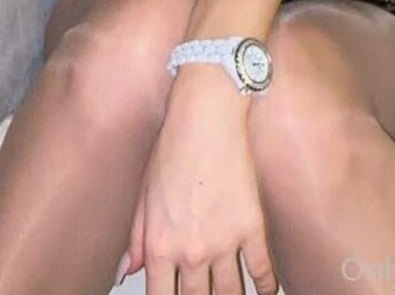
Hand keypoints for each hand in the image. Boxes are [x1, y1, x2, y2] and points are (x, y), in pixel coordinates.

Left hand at [122, 70, 277, 294]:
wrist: (206, 117)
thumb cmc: (172, 147)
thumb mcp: (144, 194)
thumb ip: (135, 238)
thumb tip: (128, 270)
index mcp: (160, 245)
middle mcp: (191, 251)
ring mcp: (224, 242)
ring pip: (229, 293)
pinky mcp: (252, 227)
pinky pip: (262, 270)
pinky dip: (266, 287)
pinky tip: (266, 291)